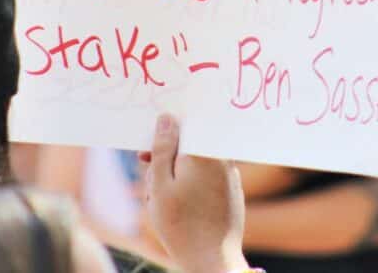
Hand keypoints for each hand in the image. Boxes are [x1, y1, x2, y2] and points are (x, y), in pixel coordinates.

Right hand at [144, 114, 248, 272]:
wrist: (213, 261)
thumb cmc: (182, 224)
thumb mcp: (160, 185)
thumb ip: (162, 149)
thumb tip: (166, 119)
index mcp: (202, 152)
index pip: (180, 129)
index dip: (160, 141)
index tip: (144, 156)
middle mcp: (221, 158)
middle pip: (187, 150)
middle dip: (166, 165)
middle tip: (152, 190)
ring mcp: (230, 176)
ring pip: (196, 167)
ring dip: (178, 180)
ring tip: (166, 207)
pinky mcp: (233, 192)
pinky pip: (208, 181)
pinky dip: (194, 190)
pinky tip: (184, 212)